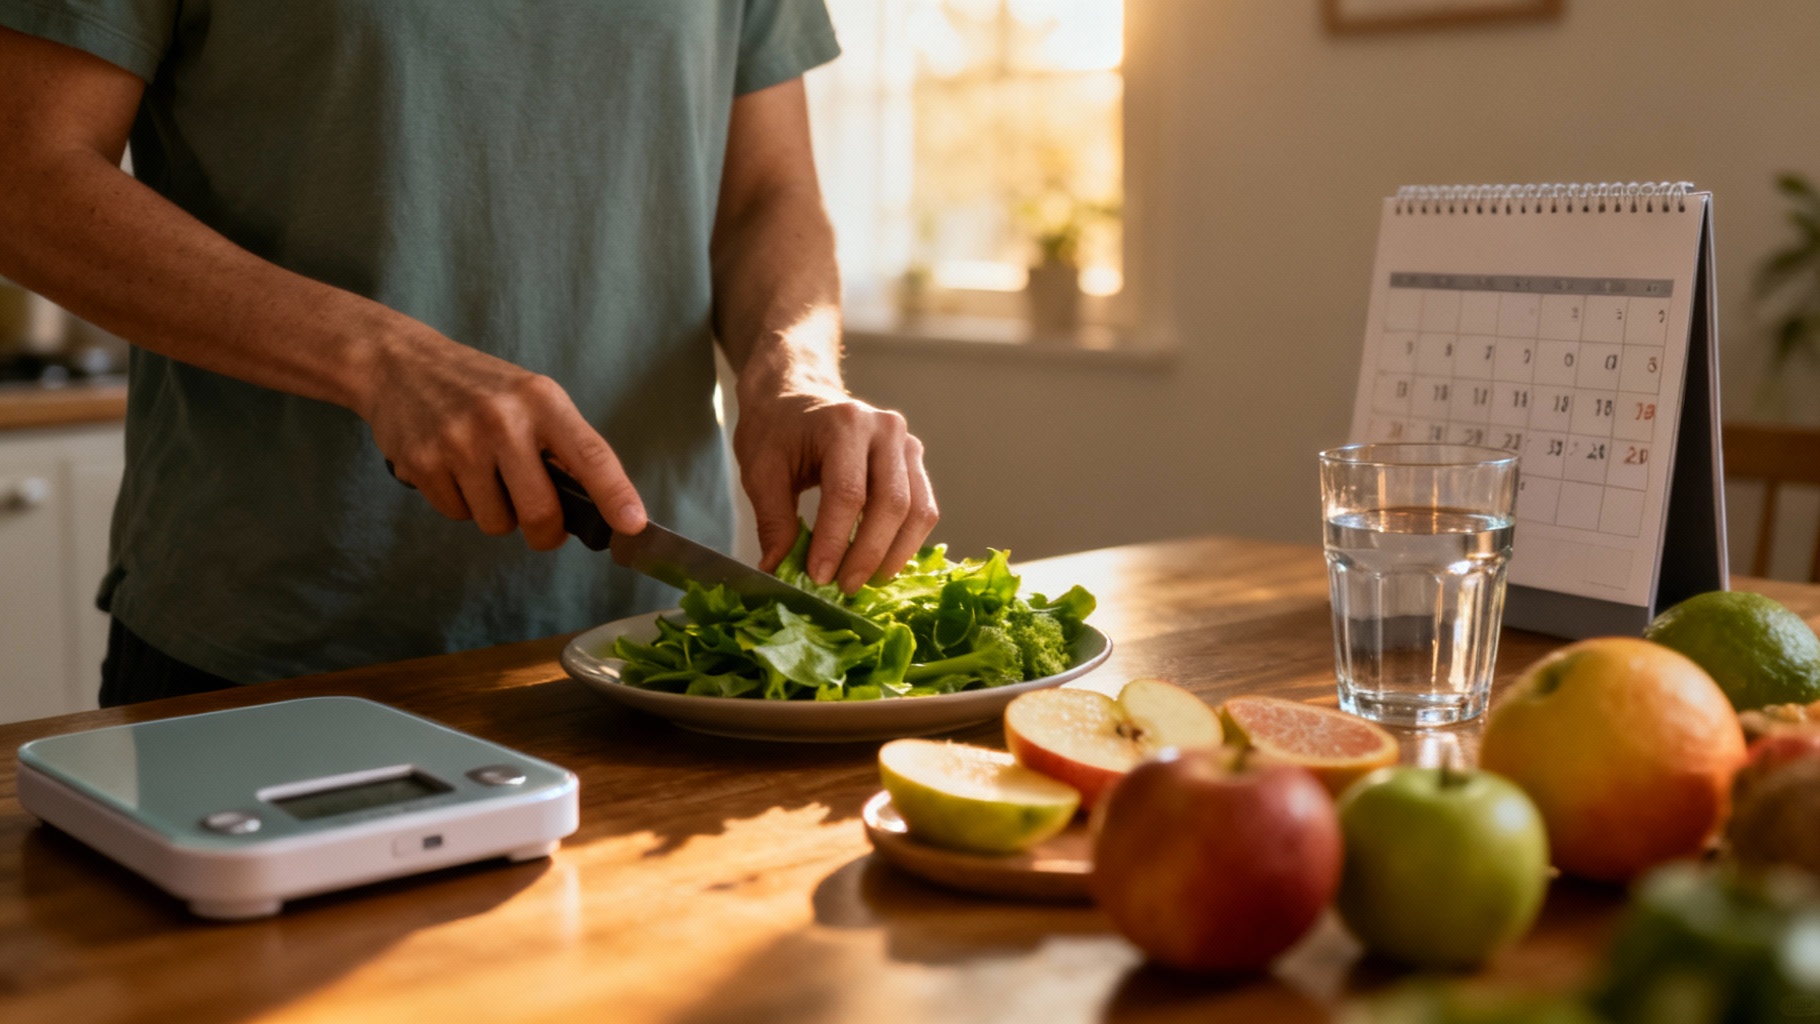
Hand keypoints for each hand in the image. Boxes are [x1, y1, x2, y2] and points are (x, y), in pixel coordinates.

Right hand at [359, 325, 646, 548]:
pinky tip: (452, 470)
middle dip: (546, 532)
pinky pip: (457, 514)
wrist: (398, 363)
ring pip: (497, 523)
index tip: (633, 524)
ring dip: (497, 514)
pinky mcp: (423, 463)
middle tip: (543, 527)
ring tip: (485, 477)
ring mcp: (459, 442)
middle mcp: (502, 420)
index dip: (615, 495)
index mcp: (541, 400)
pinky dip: (460, 504)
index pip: (590, 455)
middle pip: (540, 512)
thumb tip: (599, 505)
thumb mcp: (530, 397)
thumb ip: (562, 444)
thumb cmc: (478, 387)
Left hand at [734, 385, 938, 592]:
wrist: (796, 394)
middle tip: (843, 587)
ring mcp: (906, 443)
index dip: (836, 541)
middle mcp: (885, 429)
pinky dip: (905, 542)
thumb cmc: (777, 429)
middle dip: (868, 554)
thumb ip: (773, 521)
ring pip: (917, 510)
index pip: (848, 493)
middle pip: (891, 504)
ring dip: (894, 554)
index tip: (818, 577)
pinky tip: (880, 563)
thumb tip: (778, 570)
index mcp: (844, 425)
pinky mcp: (914, 460)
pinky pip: (923, 509)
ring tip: (865, 581)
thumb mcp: (760, 471)